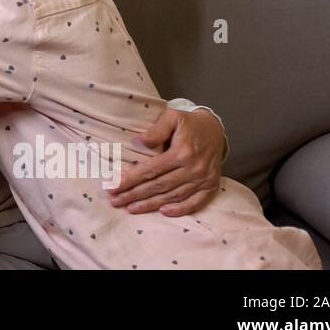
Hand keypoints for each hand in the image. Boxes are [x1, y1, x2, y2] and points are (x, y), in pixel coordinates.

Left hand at [107, 107, 225, 215]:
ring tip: (131, 208)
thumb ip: (157, 129)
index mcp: (182, 152)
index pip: (151, 170)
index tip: (113, 187)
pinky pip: (196, 202)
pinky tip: (163, 212)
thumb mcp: (173, 117)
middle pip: (159, 186)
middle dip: (134, 195)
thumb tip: (140, 141)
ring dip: (151, 204)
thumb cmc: (189, 123)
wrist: (216, 129)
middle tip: (115, 201)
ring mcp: (204, 179)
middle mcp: (193, 168)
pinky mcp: (211, 186)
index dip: (131, 180)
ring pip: (173, 196)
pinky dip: (180, 209)